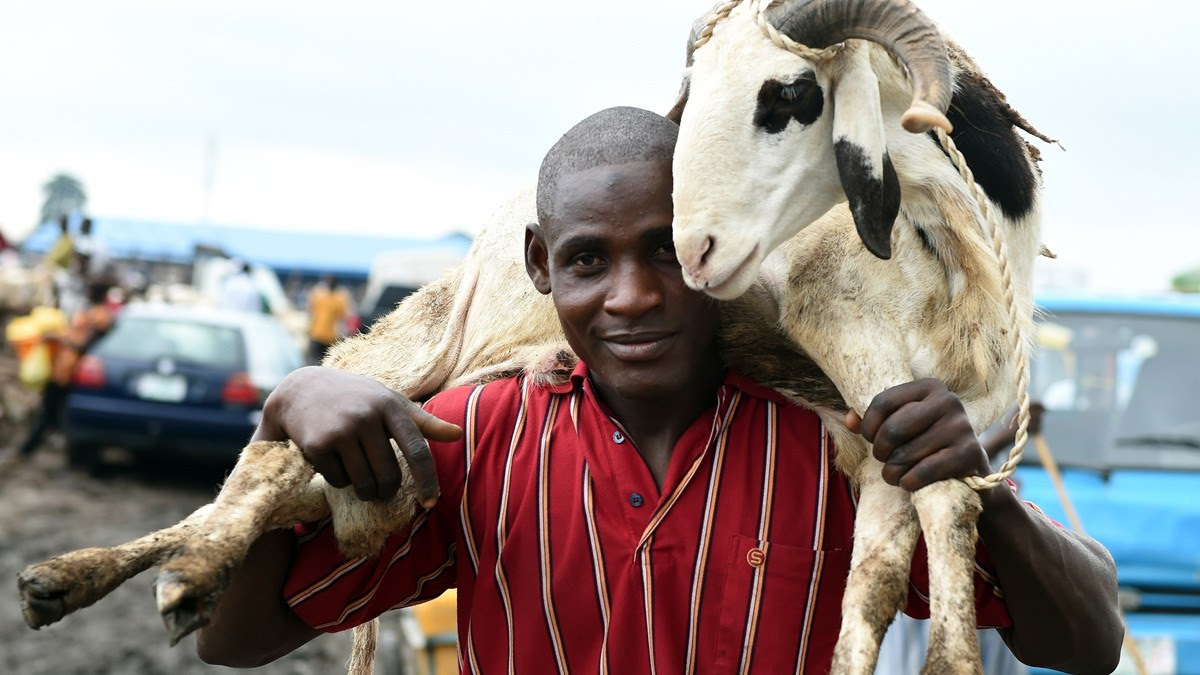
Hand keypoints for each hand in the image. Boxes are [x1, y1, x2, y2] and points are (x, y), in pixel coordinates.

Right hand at [257, 366, 461, 506]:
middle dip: (385, 489)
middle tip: (380, 486)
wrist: (302, 389)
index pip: (417, 450)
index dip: (427, 480)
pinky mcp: (317, 445)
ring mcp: (340, 431)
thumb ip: (423, 422)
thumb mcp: (389, 402)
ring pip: (363, 484)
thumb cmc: (356, 398)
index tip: (431, 503)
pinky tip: (333, 459)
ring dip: (363, 488)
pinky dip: (340, 479)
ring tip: (357, 470)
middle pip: (388, 475)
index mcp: (390, 406)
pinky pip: (339, 481)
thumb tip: (458, 434)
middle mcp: (366, 417)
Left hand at [845, 378, 990, 490]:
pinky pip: (923, 471)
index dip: (868, 426)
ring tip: (894, 474)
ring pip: (905, 455)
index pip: (883, 402)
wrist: (969, 469)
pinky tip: (909, 482)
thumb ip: (873, 421)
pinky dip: (908, 482)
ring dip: (892, 472)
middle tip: (883, 460)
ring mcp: (961, 426)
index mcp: (930, 387)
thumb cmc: (926, 443)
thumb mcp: (902, 425)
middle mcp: (949, 401)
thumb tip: (849, 419)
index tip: (869, 439)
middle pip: (892, 430)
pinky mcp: (969, 453)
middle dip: (880, 452)